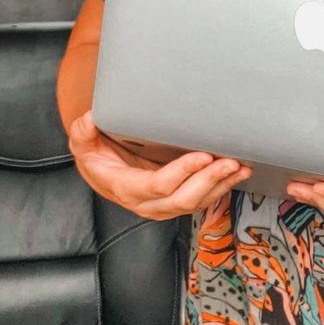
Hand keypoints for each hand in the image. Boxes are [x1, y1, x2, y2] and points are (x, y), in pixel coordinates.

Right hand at [69, 110, 250, 220]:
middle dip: (209, 181)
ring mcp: (163, 205)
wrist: (101, 171)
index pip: (158, 185)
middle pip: (183, 199)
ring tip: (240, 167)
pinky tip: (238, 175)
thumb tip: (90, 119)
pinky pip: (202, 200)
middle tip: (229, 162)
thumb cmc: (96, 156)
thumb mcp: (83, 143)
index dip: (182, 172)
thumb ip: (84, 132)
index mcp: (126, 188)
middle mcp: (147, 203)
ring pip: (196, 203)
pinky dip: (222, 188)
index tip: (202, 155)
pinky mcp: (176, 200)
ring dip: (221, 186)